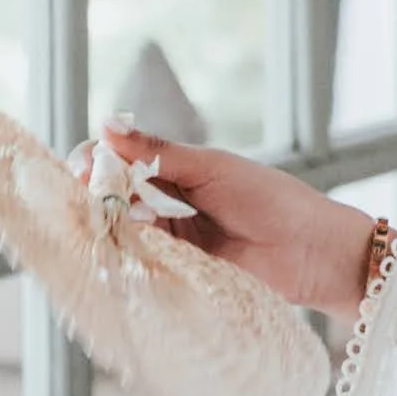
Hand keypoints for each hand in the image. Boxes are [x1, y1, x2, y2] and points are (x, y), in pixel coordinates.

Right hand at [97, 127, 376, 314]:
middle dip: (95, 193)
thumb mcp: (211, 168)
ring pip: (122, 229)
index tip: (86, 167)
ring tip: (100, 222)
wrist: (311, 251)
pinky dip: (125, 254)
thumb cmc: (271, 199)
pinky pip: (141, 261)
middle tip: (88, 197)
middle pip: (113, 195)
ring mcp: (170, 239)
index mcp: (176, 169)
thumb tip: (107, 125)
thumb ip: (159, 154)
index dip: (97, 161)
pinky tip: (115, 249)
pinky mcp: (177, 271)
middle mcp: (167, 203)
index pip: (120, 159)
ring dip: (107, 225)